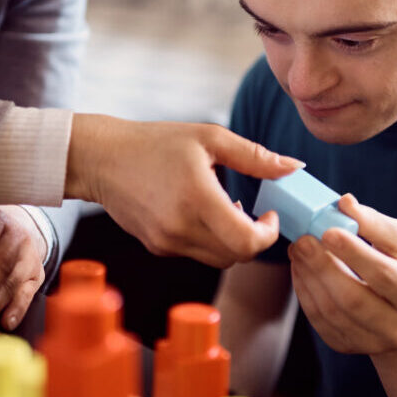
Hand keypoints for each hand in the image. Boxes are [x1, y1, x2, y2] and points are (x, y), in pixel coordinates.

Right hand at [65, 114, 301, 267]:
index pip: (247, 242)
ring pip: (219, 259)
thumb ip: (255, 156)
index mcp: (197, 199)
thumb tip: (295, 167)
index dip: (269, 234)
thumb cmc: (155, 142)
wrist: (101, 159)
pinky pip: (197, 253)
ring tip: (226, 208)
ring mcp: (167, 242)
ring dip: (233, 240)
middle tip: (254, 212)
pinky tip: (201, 212)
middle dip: (254, 238)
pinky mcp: (157, 247)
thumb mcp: (209, 138)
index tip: (271, 214)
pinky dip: (210, 239)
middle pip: (237, 256)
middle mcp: (180, 228)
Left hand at [287, 194, 396, 354]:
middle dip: (322, 267)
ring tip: (297, 250)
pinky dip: (305, 293)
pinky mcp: (348, 347)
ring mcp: (373, 343)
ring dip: (308, 278)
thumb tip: (345, 203)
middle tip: (302, 241)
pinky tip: (300, 270)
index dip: (354, 254)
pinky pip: (320, 321)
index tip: (327, 231)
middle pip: (353, 300)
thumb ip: (374, 223)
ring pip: (332, 313)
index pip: (384, 276)